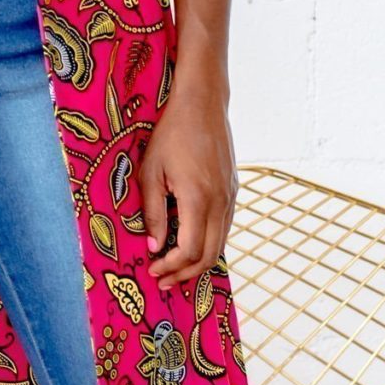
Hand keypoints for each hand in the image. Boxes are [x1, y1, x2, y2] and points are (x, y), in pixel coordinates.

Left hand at [138, 86, 236, 289]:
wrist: (203, 104)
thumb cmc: (171, 134)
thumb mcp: (151, 172)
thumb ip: (151, 212)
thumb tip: (153, 247)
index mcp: (198, 198)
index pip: (189, 250)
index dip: (171, 267)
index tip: (153, 270)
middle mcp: (220, 202)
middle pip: (209, 255)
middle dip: (185, 273)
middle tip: (163, 280)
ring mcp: (230, 196)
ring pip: (220, 243)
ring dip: (198, 261)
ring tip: (175, 269)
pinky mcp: (233, 190)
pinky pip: (224, 227)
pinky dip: (209, 243)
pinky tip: (191, 244)